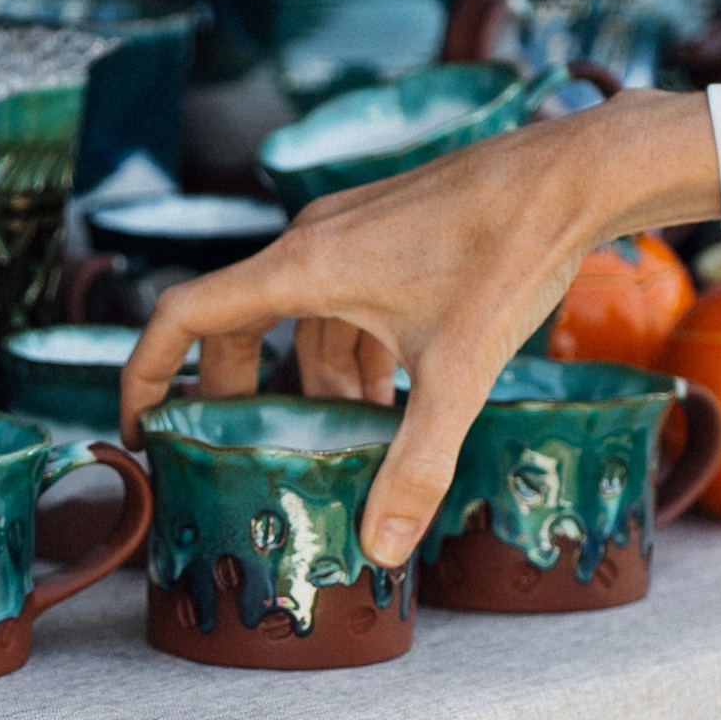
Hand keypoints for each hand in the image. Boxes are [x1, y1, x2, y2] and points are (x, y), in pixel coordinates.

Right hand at [119, 90, 720, 567]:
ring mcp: (348, 230)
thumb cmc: (513, 254)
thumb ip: (416, 465)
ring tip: (346, 432)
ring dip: (308, 375)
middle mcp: (310, 242)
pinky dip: (348, 347)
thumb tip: (379, 549)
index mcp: (301, 268)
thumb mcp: (459, 374)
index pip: (182, 317)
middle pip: (234, 325)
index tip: (142, 427)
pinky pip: (338, 296)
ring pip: (296, 315)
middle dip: (236, 393)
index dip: (146, 374)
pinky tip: (394, 388)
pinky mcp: (386, 229)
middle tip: (245, 448)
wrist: (578, 170)